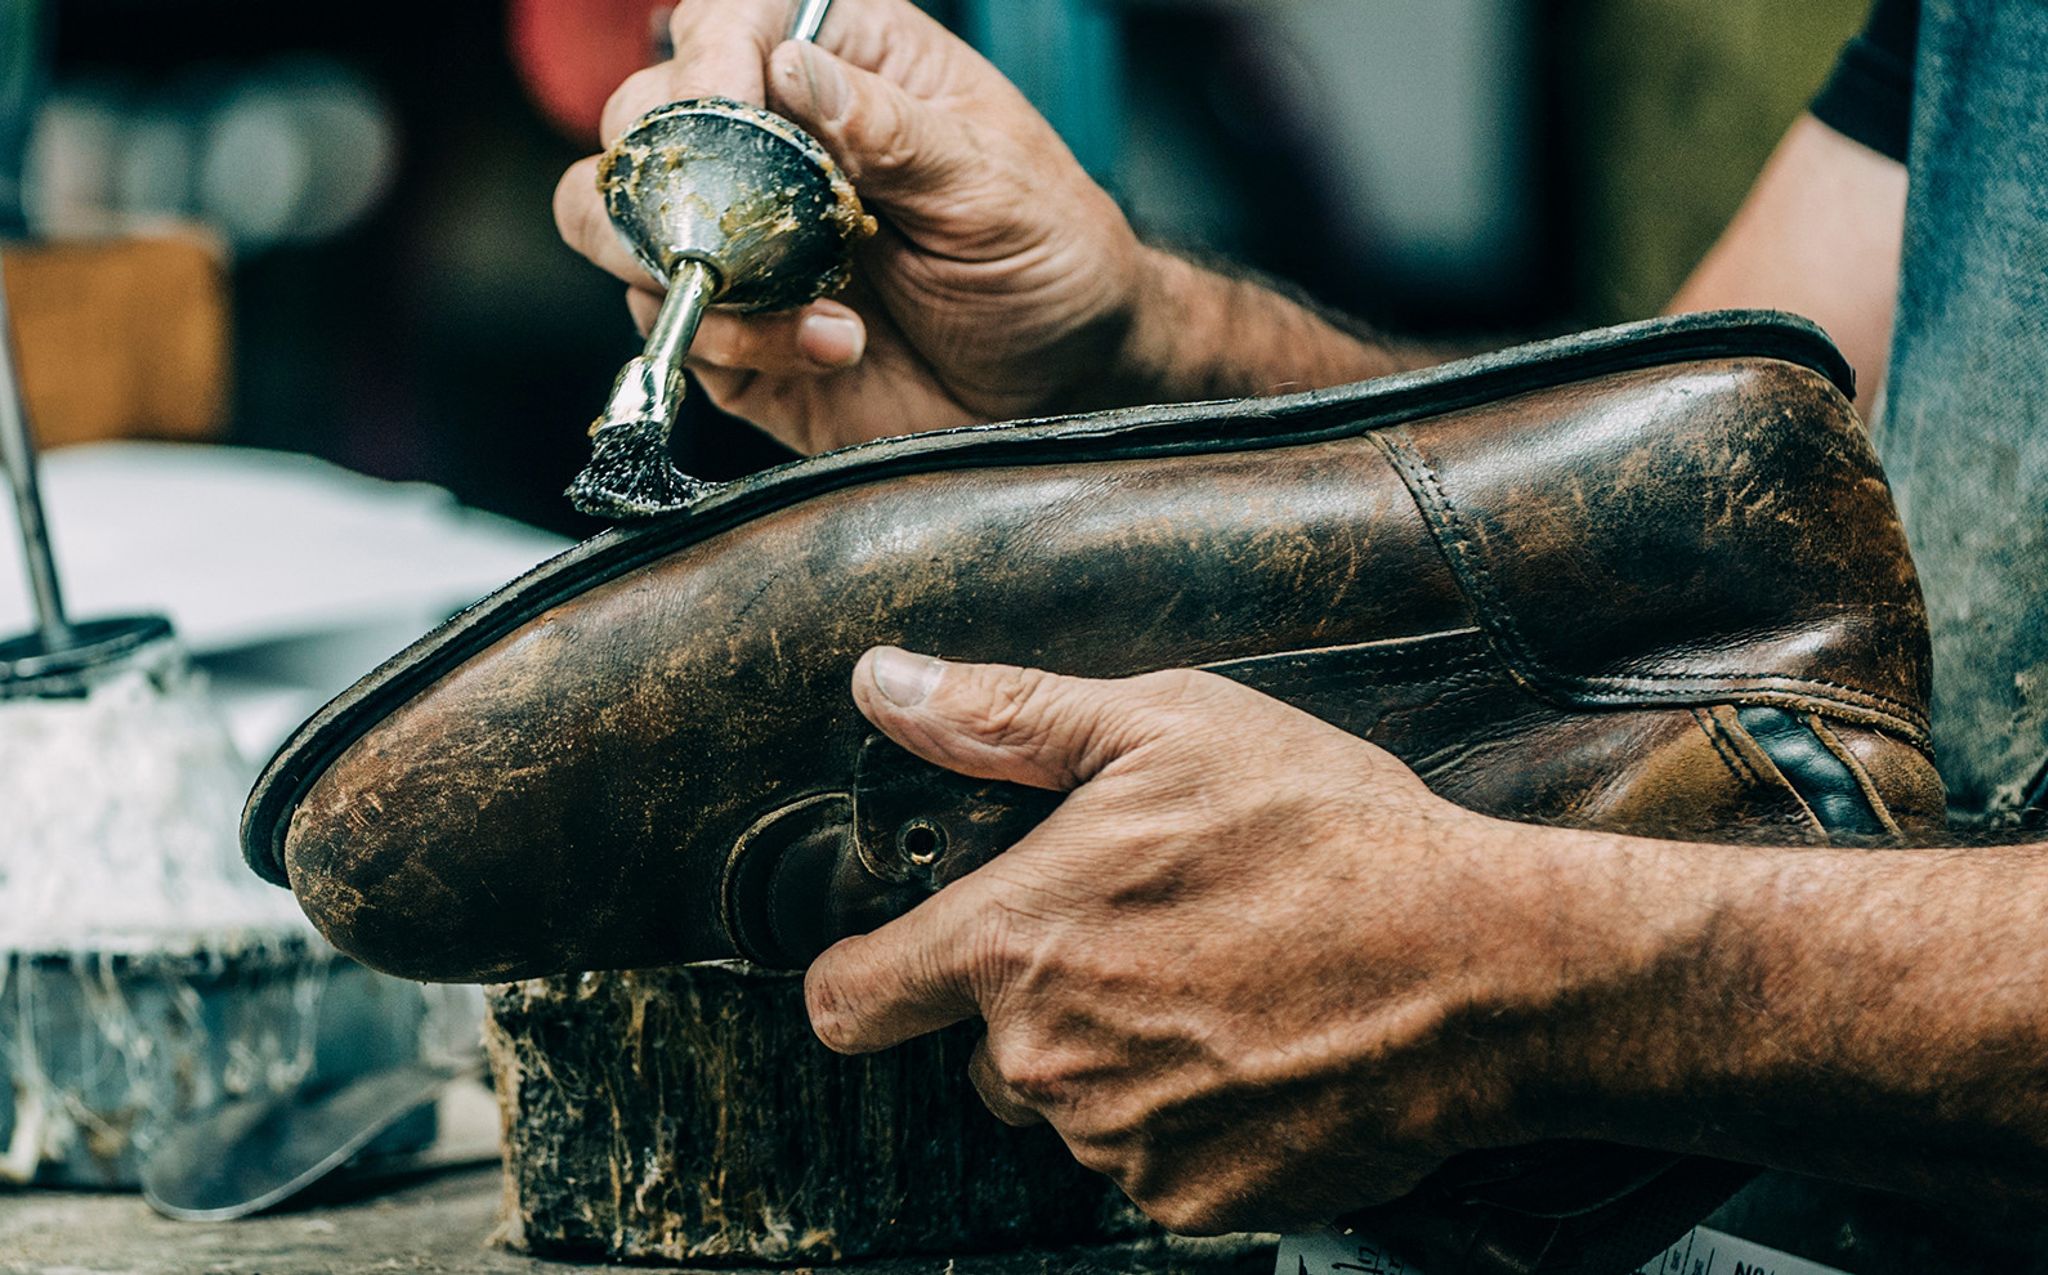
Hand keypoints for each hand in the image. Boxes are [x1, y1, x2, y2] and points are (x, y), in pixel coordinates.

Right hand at [554, 0, 1159, 454]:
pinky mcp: (732, 330)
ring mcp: (741, 239)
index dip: (709, 52)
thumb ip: (893, 131)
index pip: (729, 18)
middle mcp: (772, 143)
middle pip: (641, 114)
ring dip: (676, 256)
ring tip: (777, 291)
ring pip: (612, 217)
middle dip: (671, 164)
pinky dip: (733, 338)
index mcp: (844, 68)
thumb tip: (792, 68)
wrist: (1063, 383)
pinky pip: (671, 324)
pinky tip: (833, 345)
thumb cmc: (1048, 258)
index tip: (725, 101)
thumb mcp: (992, 185)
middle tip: (738, 216)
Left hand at [804, 648, 1666, 1233]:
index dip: (863, 979)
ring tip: (1223, 984)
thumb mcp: (1164, 727)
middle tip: (1148, 938)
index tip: (894, 968)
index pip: (853, 999)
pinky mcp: (1194, 1202)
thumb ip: (1004, 717)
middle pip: (985, 1051)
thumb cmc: (1328, 836)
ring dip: (1119, 1060)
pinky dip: (1191, 1118)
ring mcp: (1120, 1143)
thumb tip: (882, 684)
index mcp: (1014, 942)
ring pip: (1075, 1105)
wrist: (1486, 969)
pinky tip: (1260, 1050)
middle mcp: (1046, 1060)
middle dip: (1039, 1004)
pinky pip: (1153, 1161)